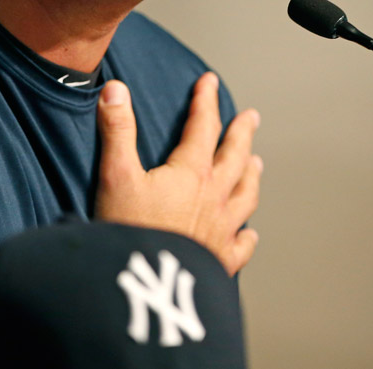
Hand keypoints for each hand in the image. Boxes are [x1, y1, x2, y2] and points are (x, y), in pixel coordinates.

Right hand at [94, 72, 261, 274]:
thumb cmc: (129, 231)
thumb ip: (117, 130)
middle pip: (234, 156)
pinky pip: (241, 245)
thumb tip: (115, 90)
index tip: (209, 82)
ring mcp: (222, 230)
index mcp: (191, 173)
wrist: (147, 290)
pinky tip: (250, 233)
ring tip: (256, 162)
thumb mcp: (116, 175)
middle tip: (250, 116)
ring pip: (245, 194)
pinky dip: (247, 236)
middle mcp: (214, 197)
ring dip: (251, 174)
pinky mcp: (220, 260)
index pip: (203, 126)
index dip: (205, 100)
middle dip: (241, 132)